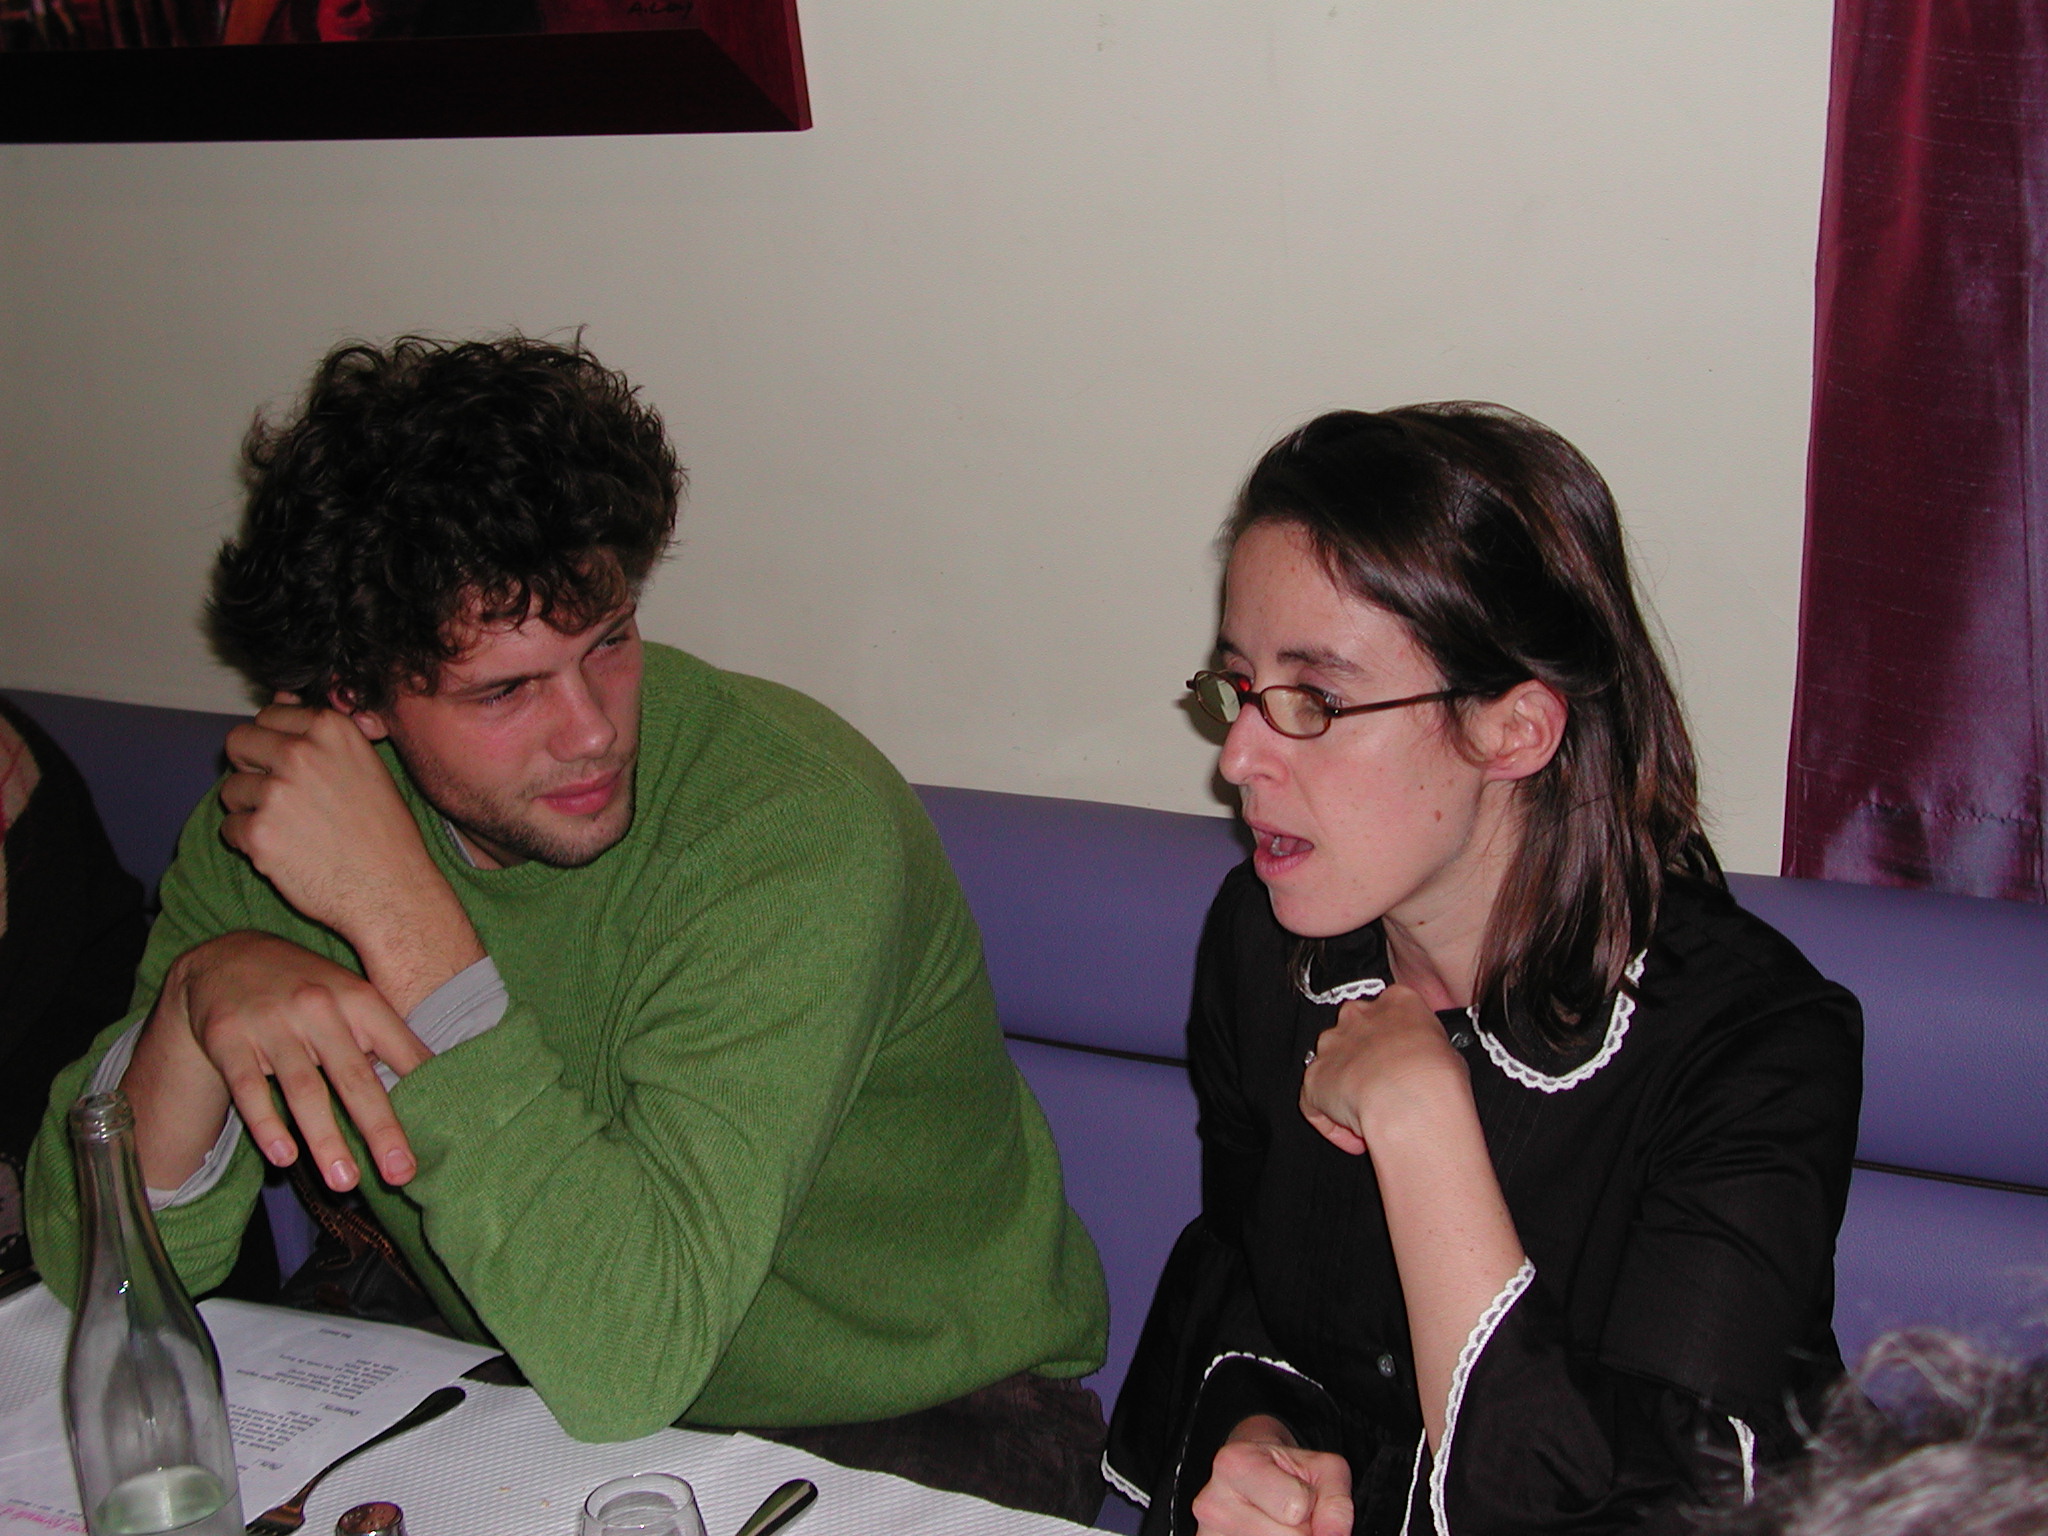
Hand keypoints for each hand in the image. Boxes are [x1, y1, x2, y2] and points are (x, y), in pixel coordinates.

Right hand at [126, 931, 430, 1191]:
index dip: (422, 1086)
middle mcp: (319, 1008)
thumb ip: (382, 1037)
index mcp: (359, 999)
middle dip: (379, 1129)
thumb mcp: (349, 995)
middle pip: (355, 1077)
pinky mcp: (228, 1038)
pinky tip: (285, 1157)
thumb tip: (429, 1083)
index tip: (444, 1128)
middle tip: (400, 1174)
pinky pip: (248, 1088)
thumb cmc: (305, 987)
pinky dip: (267, 1124)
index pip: (399, 1048)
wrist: (225, 956)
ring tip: (345, 1182)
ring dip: (326, 1139)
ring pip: (304, 1089)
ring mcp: (272, 1023)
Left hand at [218, 696, 480, 1013]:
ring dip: (249, 810)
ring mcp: (276, 792)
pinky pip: (229, 829)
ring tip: (288, 830)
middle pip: (238, 743)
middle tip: (276, 795)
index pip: (269, 715)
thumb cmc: (383, 831)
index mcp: (330, 729)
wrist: (392, 888)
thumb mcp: (361, 765)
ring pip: (230, 790)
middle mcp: (300, 752)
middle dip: (248, 768)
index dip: (273, 742)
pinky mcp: (258, 832)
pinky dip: (249, 844)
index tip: (288, 766)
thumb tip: (279, 697)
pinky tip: (283, 852)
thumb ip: (317, 733)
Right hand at [1192, 1417, 1352, 1535]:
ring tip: (1276, 1525)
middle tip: (1288, 1514)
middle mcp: (1212, 1502)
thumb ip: (1337, 1503)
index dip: (1309, 1504)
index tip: (1296, 1492)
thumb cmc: (1287, 1472)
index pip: (1296, 1507)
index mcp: (1235, 1464)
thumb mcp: (1323, 1470)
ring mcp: (1207, 1535)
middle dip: (1302, 1531)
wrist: (1251, 1474)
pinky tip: (1265, 1533)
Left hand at [1300, 984, 1471, 1156]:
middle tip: (1385, 1089)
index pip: (1391, 1011)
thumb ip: (1430, 1050)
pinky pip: (1316, 1102)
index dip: (1396, 1041)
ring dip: (1346, 1089)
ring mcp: (1332, 1046)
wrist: (1408, 1099)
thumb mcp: (1452, 1052)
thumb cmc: (1436, 1076)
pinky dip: (1332, 1123)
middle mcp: (1358, 1017)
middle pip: (1355, 1032)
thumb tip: (1432, 1063)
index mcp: (1397, 1003)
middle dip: (1365, 1060)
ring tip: (1371, 1117)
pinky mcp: (1314, 1078)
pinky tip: (1357, 1138)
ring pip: (1332, 1064)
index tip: (1404, 1060)